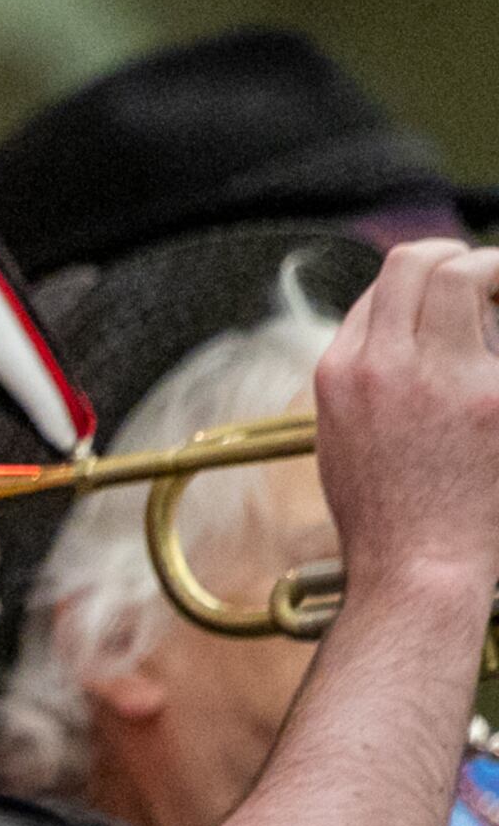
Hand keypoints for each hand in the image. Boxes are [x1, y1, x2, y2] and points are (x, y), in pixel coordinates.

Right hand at [311, 241, 498, 601]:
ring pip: (466, 278)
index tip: (450, 289)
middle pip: (418, 264)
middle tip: (489, 274)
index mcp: (341, 371)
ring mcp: (441, 378)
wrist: (418, 568)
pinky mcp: (494, 399)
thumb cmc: (385, 514)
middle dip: (459, 257)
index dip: (422, 277)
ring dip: (493, 273)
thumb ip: (367, 375)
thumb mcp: (343, 433)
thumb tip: (404, 328)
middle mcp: (384, 364)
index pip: (381, 287)